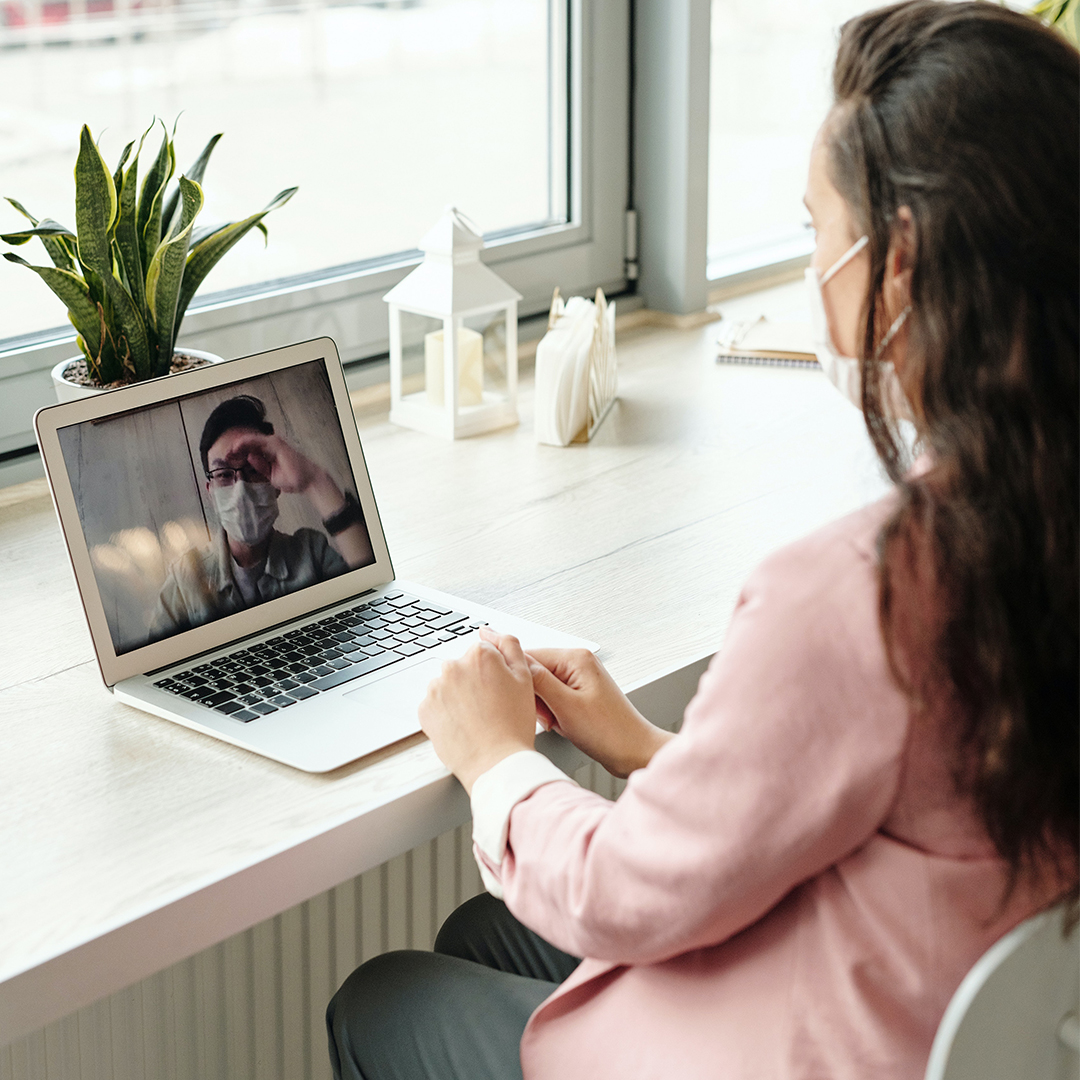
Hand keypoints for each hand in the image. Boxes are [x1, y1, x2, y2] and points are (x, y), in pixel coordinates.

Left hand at [230, 432, 323, 496]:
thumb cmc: (294, 479)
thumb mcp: (271, 475)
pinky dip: (244, 443)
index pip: (250, 450)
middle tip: (224, 457)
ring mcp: (273, 443)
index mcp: (270, 453)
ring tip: (228, 453)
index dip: (238, 454)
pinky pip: (255, 440)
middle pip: (249, 444)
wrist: (307, 480)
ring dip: (237, 446)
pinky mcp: (274, 443)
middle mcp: (271, 445)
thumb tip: (249, 458)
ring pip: (250, 441)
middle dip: (235, 450)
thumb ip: (260, 466)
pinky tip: (236, 447)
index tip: (229, 461)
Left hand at [418, 631, 537, 794]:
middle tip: (491, 707)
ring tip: (477, 719)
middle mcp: (453, 666)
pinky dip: (445, 713)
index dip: (493, 673)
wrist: (496, 763)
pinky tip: (463, 725)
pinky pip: (435, 705)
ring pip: (448, 686)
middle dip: (473, 682)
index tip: (498, 690)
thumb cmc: (513, 725)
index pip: (483, 653)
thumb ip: (510, 645)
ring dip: (458, 697)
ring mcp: (435, 689)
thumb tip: (490, 630)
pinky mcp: (424, 710)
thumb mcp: (525, 678)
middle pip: (463, 668)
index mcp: (479, 655)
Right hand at [524, 641, 673, 778]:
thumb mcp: (566, 706)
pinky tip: (562, 723)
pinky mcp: (580, 691)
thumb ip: (538, 681)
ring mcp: (580, 676)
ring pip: (543, 686)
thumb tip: (516, 662)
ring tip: (558, 722)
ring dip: (544, 707)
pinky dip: (553, 711)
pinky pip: (554, 696)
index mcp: (576, 658)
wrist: (633, 751)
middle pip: (535, 671)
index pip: (529, 656)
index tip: (520, 701)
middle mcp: (579, 662)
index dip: (521, 681)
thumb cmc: (609, 732)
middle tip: (548, 717)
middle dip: (535, 697)